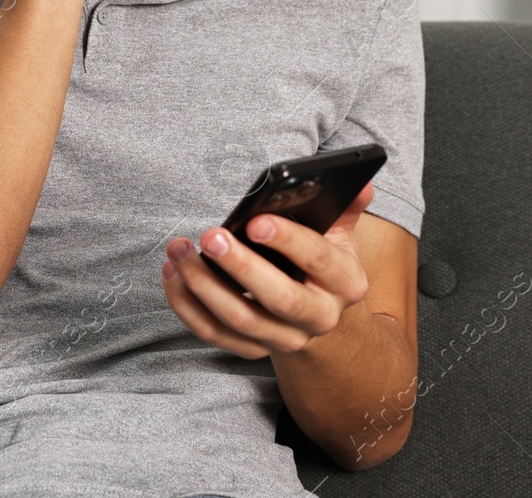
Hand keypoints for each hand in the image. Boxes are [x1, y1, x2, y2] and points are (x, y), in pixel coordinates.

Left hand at [161, 183, 375, 357]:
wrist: (322, 318)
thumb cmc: (323, 265)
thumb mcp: (341, 237)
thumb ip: (346, 208)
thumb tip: (360, 182)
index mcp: (345, 283)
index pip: (316, 259)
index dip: (286, 239)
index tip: (255, 220)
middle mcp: (319, 317)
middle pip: (278, 298)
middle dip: (240, 266)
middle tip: (210, 236)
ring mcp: (285, 338)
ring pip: (239, 319)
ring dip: (202, 285)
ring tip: (179, 250)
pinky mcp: (253, 349)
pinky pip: (213, 333)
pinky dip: (187, 305)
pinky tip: (172, 274)